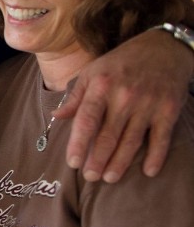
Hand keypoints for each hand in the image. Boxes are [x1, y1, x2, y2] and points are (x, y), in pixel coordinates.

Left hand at [54, 28, 193, 182]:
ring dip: (120, 163)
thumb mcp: (93, 72)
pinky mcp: (168, 110)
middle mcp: (124, 96)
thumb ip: (75, 97)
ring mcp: (148, 104)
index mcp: (101, 87)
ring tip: (110, 178)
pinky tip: (148, 172)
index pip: (86, 120)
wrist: (163, 48)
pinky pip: (161, 138)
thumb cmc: (121, 63)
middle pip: (108, 136)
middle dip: (98, 160)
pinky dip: (156, 156)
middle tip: (90, 177)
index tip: (73, 163)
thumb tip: (57, 116)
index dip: (79, 143)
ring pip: (132, 141)